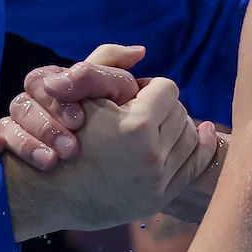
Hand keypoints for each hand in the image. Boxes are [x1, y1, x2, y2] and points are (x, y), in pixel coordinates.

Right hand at [0, 43, 144, 169]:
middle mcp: (30, 103)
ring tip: (51, 163)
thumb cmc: (105, 124)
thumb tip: (140, 51)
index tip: (82, 119)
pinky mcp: (3, 149)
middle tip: (71, 148)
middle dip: (47, 125)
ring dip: (26, 142)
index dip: (59, 99)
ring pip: (6, 123)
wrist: (90, 175)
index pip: (42, 79)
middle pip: (22, 102)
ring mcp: (15, 126)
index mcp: (52, 85)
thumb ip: (118, 71)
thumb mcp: (113, 95)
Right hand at [3, 76, 217, 239]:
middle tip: (143, 111)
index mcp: (136, 126)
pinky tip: (203, 133)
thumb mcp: (78, 90)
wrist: (48, 190)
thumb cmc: (60, 132)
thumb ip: (107, 61)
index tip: (135, 94)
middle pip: (180, 112)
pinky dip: (199, 146)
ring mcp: (156, 182)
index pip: (166, 88)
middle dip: (163, 108)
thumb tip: (142, 50)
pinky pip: (195, 166)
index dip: (149, 87)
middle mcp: (150, 157)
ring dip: (175, 126)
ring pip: (189, 137)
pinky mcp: (158, 200)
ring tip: (156, 126)